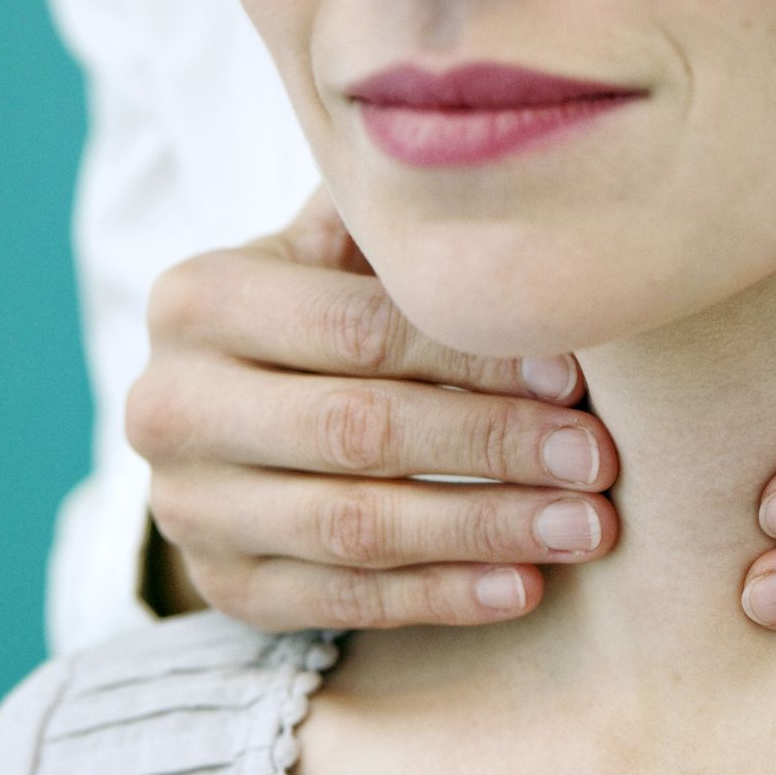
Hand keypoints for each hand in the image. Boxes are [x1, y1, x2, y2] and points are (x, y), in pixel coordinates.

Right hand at [127, 188, 620, 628]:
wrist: (228, 419)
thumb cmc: (318, 314)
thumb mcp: (332, 252)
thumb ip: (396, 227)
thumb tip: (519, 173)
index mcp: (201, 298)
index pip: (359, 326)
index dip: (477, 353)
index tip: (582, 376)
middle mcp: (173, 404)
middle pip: (360, 428)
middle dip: (496, 444)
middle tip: (602, 460)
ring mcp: (191, 506)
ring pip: (357, 526)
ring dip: (487, 528)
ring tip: (589, 527)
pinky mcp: (225, 587)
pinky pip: (346, 601)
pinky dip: (444, 597)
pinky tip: (527, 587)